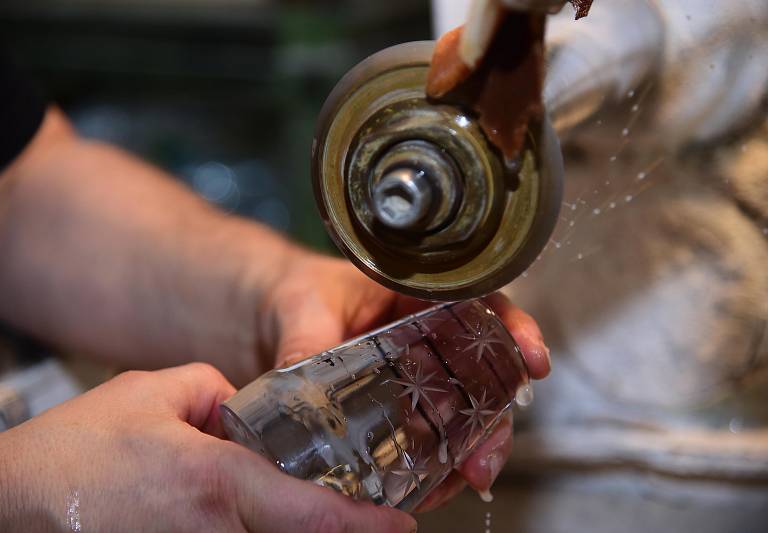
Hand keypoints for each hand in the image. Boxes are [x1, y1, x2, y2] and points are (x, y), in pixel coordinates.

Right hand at [0, 363, 416, 532]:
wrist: (11, 507)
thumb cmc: (75, 453)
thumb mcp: (152, 392)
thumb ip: (218, 392)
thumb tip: (246, 410)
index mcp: (219, 484)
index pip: (316, 515)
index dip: (368, 525)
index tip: (405, 524)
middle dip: (334, 528)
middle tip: (363, 513)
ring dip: (295, 528)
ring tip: (304, 508)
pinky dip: (256, 531)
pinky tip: (253, 516)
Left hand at [261, 251, 550, 511]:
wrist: (269, 316)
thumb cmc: (297, 293)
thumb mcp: (304, 306)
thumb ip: (308, 337)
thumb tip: (303, 373)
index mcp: (417, 299)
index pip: (482, 307)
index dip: (515, 332)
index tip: (533, 362)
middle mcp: (427, 341)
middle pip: (483, 376)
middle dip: (496, 418)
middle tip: (487, 452)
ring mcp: (414, 380)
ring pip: (463, 416)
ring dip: (472, 450)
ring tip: (467, 478)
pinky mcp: (396, 414)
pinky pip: (428, 444)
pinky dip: (436, 470)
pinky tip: (430, 489)